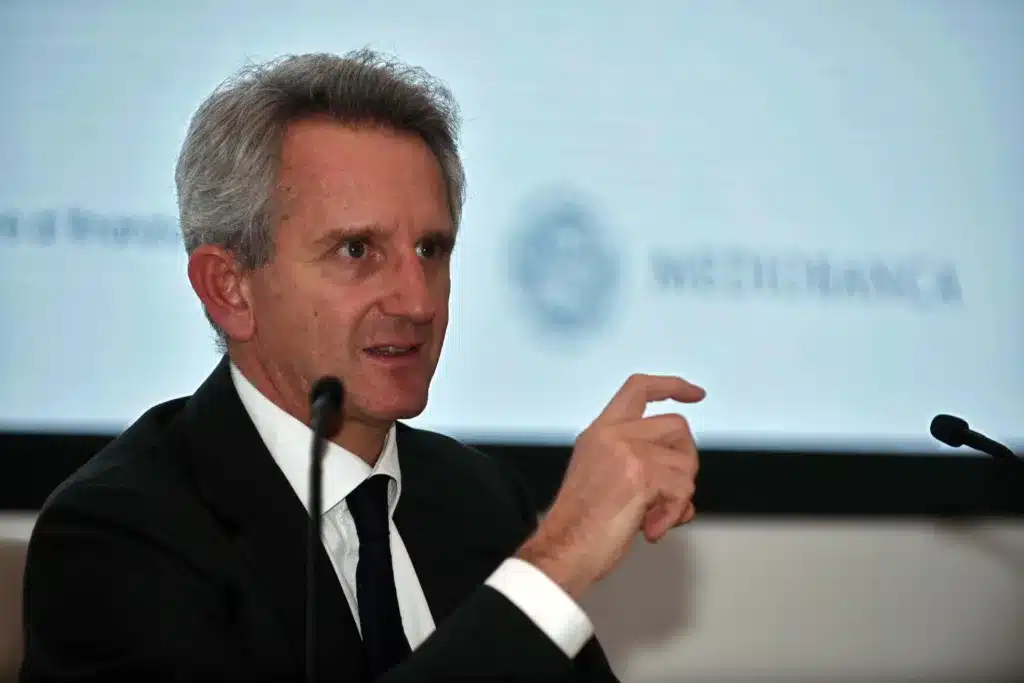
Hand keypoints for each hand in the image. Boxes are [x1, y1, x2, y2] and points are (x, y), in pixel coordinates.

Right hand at [516, 373, 704, 598]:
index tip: (696, 394)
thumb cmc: (580, 527)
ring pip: (686, 462)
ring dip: (679, 497)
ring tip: (652, 518)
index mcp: (600, 431)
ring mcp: (626, 451)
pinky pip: (683, 491)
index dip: (672, 386)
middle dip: (686, 462)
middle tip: (670, 494)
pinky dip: (674, 515)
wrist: (562, 549)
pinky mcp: (640, 474)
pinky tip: (650, 529)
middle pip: (677, 426)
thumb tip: (684, 478)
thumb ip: (640, 464)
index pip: (639, 388)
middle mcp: (612, 434)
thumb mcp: (604, 478)